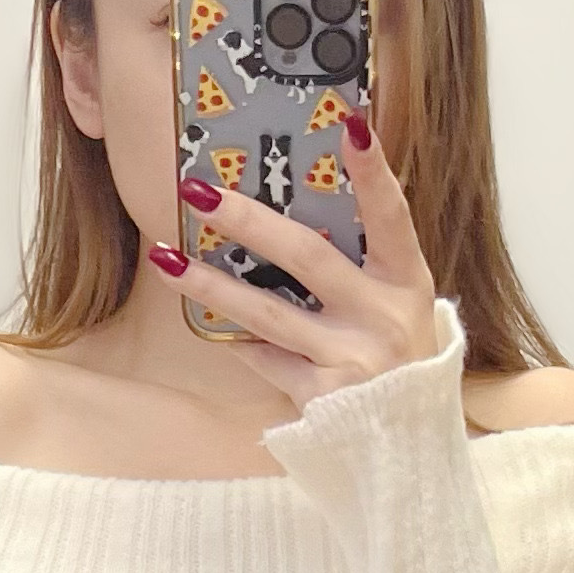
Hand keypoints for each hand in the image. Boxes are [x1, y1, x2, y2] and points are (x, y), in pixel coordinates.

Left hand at [147, 111, 439, 412]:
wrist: (407, 447)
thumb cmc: (399, 362)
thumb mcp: (399, 305)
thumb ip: (363, 262)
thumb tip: (300, 203)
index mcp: (406, 282)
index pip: (391, 216)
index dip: (373, 171)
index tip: (350, 125)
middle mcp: (381, 318)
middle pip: (307, 257)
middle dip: (249, 221)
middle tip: (199, 192)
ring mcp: (350, 360)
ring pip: (267, 315)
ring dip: (212, 286)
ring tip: (166, 260)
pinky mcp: (321, 397)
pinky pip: (267, 361)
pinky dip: (242, 344)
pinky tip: (212, 328)